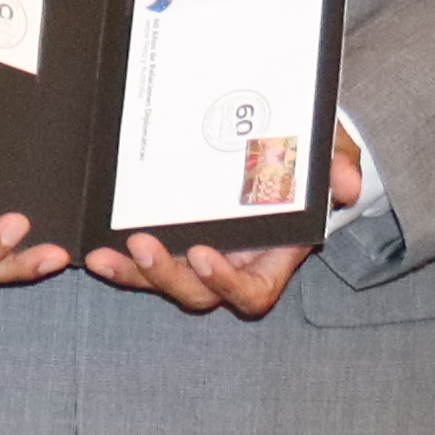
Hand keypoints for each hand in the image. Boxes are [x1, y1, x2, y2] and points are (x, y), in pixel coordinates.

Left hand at [84, 115, 365, 318]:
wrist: (279, 142)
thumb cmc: (307, 154)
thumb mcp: (330, 152)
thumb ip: (339, 165)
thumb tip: (346, 182)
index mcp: (272, 256)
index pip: (252, 292)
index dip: (228, 283)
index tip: (206, 256)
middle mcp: (231, 264)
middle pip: (196, 293)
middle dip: (166, 275)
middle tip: (141, 245)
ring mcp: (196, 254)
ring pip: (160, 282)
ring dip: (130, 273)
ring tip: (101, 254)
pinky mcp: (167, 238)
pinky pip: (137, 260)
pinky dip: (115, 258)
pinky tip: (88, 244)